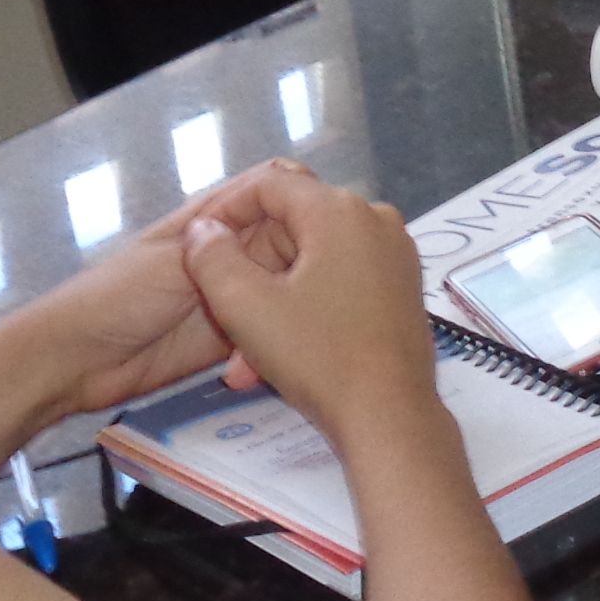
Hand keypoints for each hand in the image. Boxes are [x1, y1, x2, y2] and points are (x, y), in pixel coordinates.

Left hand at [0, 165, 302, 422]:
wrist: (77, 362)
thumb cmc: (117, 297)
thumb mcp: (176, 259)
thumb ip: (233, 239)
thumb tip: (295, 214)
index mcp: (217, 217)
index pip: (278, 192)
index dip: (307, 204)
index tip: (333, 235)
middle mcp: (233, 250)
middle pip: (293, 243)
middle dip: (312, 264)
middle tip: (323, 292)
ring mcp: (235, 294)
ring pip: (286, 289)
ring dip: (294, 309)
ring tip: (300, 333)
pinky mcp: (234, 336)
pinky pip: (271, 331)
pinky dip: (278, 344)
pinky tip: (279, 362)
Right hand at [178, 167, 441, 445]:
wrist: (390, 416)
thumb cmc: (317, 356)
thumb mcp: (245, 306)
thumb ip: (212, 256)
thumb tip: (203, 228)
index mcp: (341, 211)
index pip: (270, 184)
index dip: (226, 210)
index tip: (198, 248)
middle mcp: (376, 220)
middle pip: (292, 228)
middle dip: (249, 274)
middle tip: (220, 318)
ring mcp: (395, 255)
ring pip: (312, 264)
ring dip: (271, 305)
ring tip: (244, 362)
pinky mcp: (402, 289)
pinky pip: (339, 284)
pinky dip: (305, 312)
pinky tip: (277, 360)